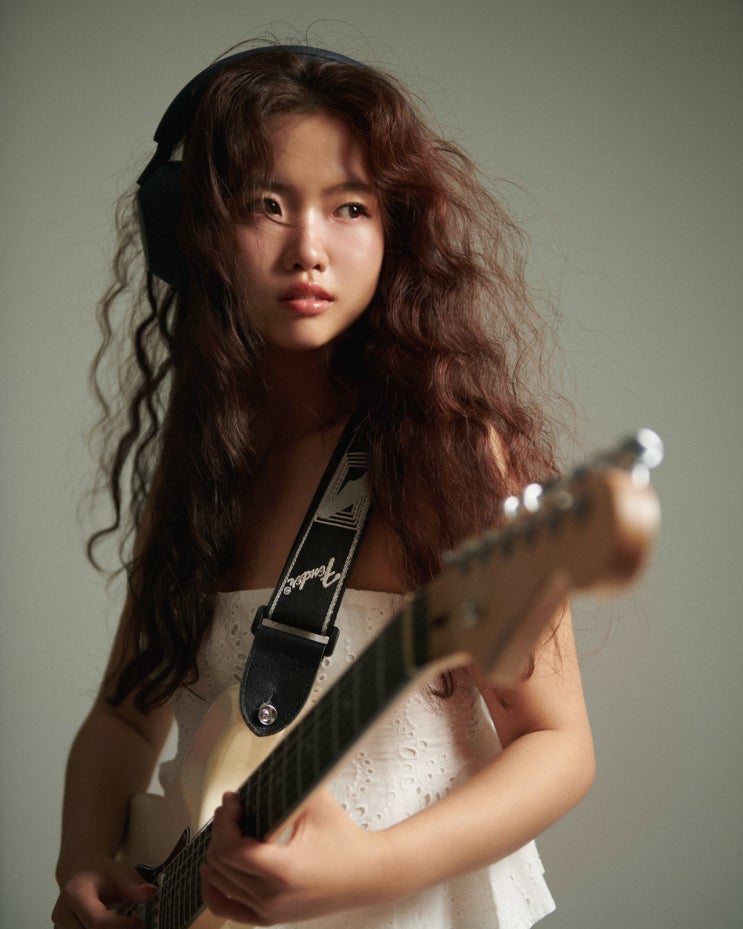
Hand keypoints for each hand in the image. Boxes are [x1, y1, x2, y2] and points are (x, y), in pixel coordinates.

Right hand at [52, 859, 155, 928]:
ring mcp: (59, 926)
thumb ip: (133, 883)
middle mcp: (62, 914)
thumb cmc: (100, 871)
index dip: (120, 926)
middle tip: (137, 928)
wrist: (78, 869)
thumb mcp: (118, 870)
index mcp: (75, 894)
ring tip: (127, 926)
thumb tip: (151, 893)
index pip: (97, 920)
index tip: (141, 924)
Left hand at [201, 789, 392, 924]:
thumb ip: (287, 783)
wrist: (367, 874)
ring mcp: (269, 911)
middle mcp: (272, 897)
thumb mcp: (316, 803)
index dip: (226, 821)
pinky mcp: (270, 917)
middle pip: (221, 865)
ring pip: (219, 884)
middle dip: (220, 831)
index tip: (234, 800)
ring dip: (217, 854)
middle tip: (230, 809)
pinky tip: (212, 871)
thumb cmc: (345, 839)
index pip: (232, 849)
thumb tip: (267, 758)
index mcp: (283, 871)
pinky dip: (214, 890)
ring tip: (228, 830)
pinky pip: (227, 909)